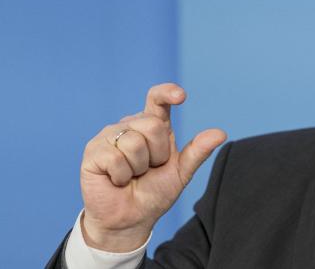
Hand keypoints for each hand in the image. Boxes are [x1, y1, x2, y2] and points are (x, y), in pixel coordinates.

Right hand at [79, 83, 226, 251]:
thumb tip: (220, 133)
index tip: (180, 96)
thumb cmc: (153, 194)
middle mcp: (129, 125)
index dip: (167, 93)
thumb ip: (198, 151)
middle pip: (152, 126)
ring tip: (131, 176)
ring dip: (138, 168)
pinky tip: (116, 180)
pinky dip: (121, 176)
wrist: (130, 220)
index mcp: (151, 126)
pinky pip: (115, 158)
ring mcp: (109, 136)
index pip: (157, 100)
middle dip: (157, 155)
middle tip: (148, 170)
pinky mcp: (93, 151)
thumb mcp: (180, 173)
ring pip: (134, 142)